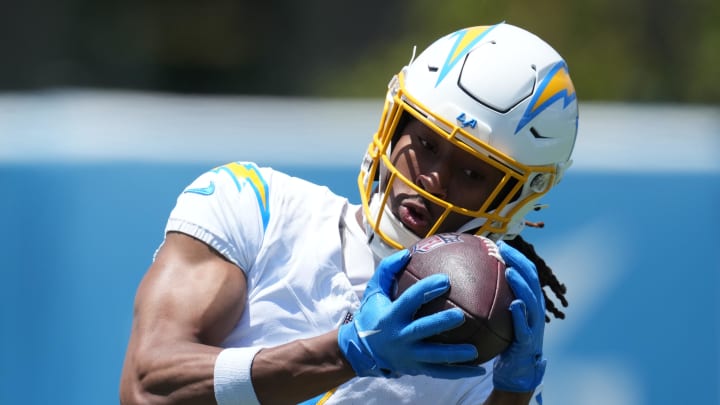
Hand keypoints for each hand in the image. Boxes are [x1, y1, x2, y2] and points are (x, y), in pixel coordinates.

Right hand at [338, 249, 485, 378]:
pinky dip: (460, 373)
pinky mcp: (416, 369)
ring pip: (434, 358)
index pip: (410, 300)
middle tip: (461, 316)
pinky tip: (480, 370)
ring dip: (455, 355)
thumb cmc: (373, 314)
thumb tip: (406, 252)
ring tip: (475, 351)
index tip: (446, 280)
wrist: (361, 351)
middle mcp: (400, 337)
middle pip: (423, 330)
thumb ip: (388, 270)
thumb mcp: (374, 291)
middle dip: (441, 323)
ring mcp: (409, 356)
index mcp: (391, 316)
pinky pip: (440, 373)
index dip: (427, 290)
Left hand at [493, 241, 546, 391]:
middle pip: (532, 280)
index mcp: (529, 301)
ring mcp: (534, 325)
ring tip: (510, 272)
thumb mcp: (498, 317)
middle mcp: (534, 310)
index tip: (500, 244)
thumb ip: (490, 300)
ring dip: (521, 285)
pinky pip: (525, 327)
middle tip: (503, 250)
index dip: (517, 256)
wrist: (517, 371)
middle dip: (519, 262)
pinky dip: (521, 315)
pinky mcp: (528, 342)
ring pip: (532, 301)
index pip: (527, 272)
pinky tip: (514, 305)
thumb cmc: (504, 340)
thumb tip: (463, 280)